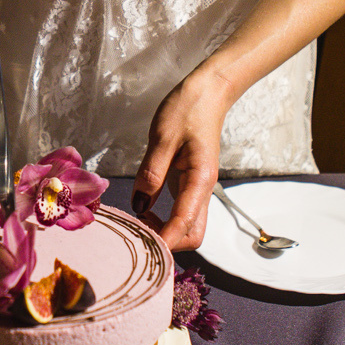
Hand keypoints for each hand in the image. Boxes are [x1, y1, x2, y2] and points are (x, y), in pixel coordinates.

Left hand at [132, 71, 233, 251]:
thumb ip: (151, 173)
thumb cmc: (187, 110)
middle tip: (137, 233)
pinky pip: (181, 213)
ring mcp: (197, 189)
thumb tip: (139, 205)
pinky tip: (144, 209)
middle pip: (192, 235)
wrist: (207, 94)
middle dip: (167, 243)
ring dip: (165, 232)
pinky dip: (164, 221)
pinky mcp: (189, 185)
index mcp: (200, 179)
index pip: (184, 223)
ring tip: (138, 220)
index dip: (164, 241)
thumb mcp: (162, 138)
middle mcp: (203, 190)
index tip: (143, 250)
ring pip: (188, 227)